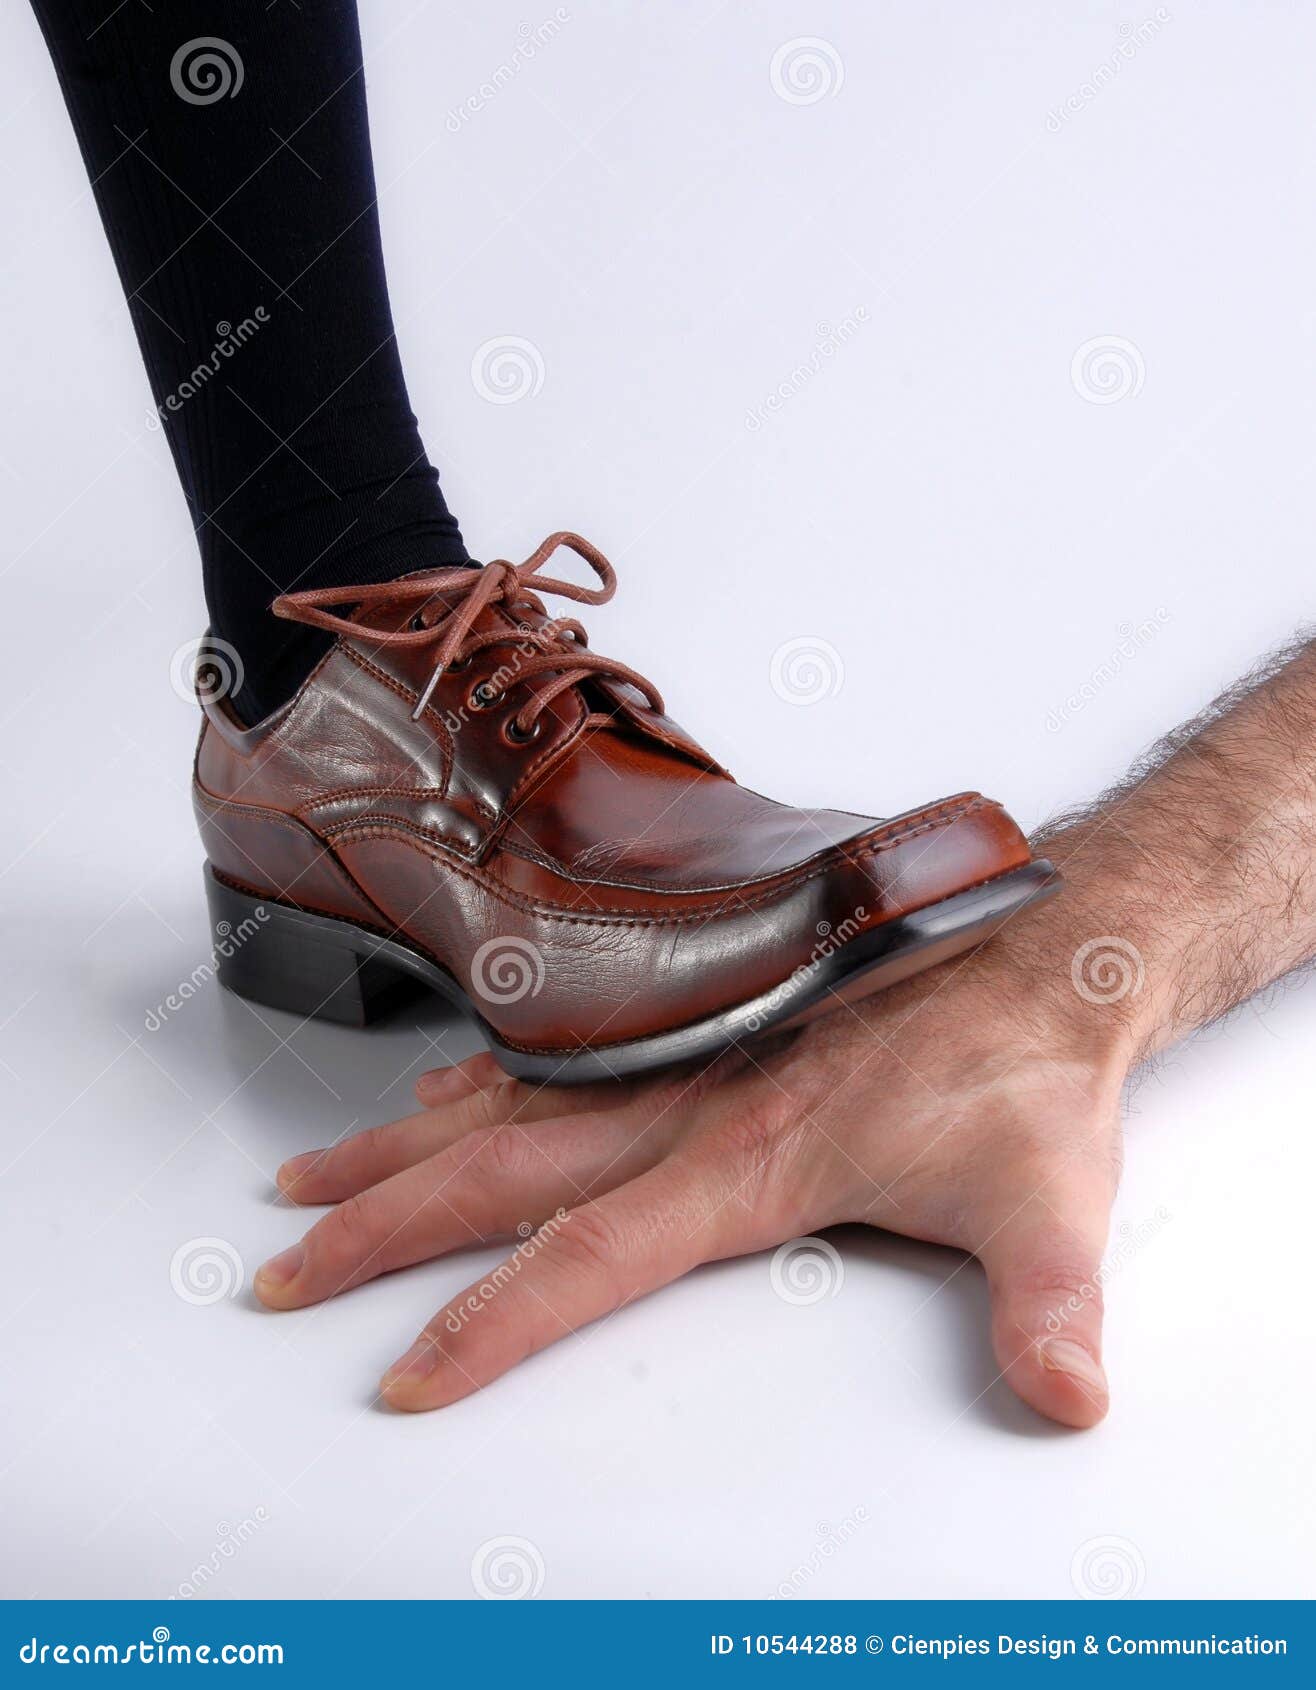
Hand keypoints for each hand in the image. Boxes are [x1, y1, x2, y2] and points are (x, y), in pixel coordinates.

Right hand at [254, 890, 1132, 1428]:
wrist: (1039, 947)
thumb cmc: (1028, 1069)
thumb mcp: (1050, 1198)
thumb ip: (1046, 1306)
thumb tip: (1068, 1396)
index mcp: (750, 1157)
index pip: (590, 1255)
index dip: (489, 1323)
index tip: (404, 1371)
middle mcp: (691, 1101)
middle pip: (501, 1174)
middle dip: (382, 1231)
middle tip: (285, 1270)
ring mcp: (681, 1056)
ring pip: (507, 1107)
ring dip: (401, 1150)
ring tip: (310, 1183)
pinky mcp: (693, 1022)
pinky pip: (555, 1054)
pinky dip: (480, 1082)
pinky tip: (432, 1098)